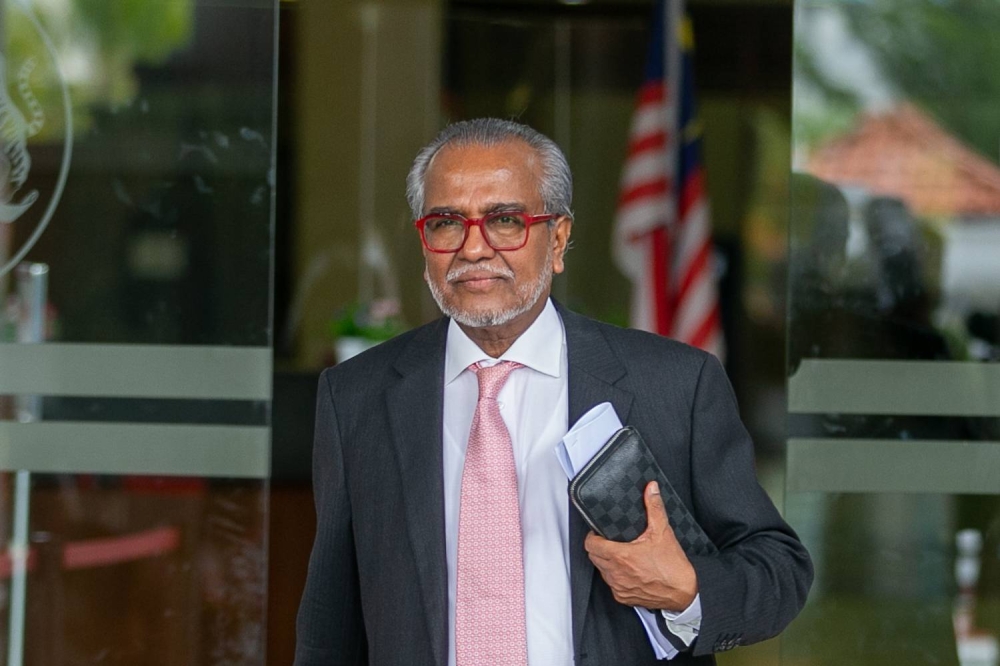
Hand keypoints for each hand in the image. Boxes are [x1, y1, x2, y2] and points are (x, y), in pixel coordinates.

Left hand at [584, 481, 698, 611]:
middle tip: (610, 541)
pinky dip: (616, 578)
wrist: (684, 592)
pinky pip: (612, 585)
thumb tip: (651, 489)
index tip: (599, 533)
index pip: (590, 545)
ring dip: (606, 563)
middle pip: (593, 557)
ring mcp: (619, 587)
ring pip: (601, 572)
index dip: (592, 536)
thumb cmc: (673, 566)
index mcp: (621, 556)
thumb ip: (654, 507)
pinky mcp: (623, 598)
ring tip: (619, 555)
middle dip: (598, 548)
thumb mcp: (663, 531)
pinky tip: (627, 571)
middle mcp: (616, 573)